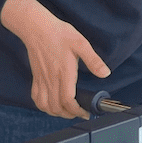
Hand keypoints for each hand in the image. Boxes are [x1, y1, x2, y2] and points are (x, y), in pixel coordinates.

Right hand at [0, 0, 109, 116]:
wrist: (37, 27)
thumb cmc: (59, 34)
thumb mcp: (81, 44)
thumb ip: (93, 60)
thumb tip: (105, 73)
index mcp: (64, 73)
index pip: (68, 101)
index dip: (77, 110)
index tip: (85, 112)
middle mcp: (51, 79)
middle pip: (56, 107)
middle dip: (69, 115)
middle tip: (79, 112)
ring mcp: (42, 79)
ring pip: (45, 106)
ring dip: (56, 113)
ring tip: (67, 111)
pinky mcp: (36, 77)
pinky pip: (36, 98)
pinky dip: (43, 106)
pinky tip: (51, 104)